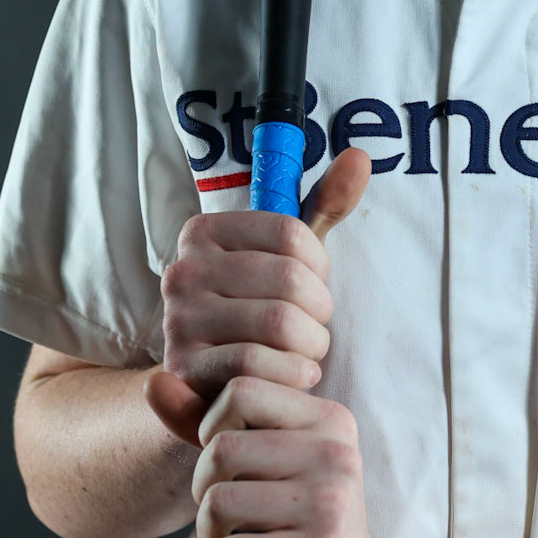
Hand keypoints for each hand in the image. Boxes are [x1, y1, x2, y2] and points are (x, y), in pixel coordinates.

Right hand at [143, 146, 371, 446]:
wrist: (210, 381)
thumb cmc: (259, 308)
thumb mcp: (289, 256)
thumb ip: (325, 206)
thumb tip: (360, 157)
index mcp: (203, 232)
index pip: (291, 233)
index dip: (320, 265)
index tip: (313, 283)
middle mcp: (182, 271)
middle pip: (291, 280)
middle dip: (320, 311)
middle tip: (314, 326)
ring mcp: (177, 321)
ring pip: (281, 324)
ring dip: (311, 345)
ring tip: (306, 352)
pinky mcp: (184, 370)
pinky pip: (259, 366)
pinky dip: (293, 374)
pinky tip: (297, 375)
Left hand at [189, 374, 392, 537]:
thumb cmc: (297, 520)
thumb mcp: (266, 461)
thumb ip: (209, 421)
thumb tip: (153, 382)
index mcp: (330, 420)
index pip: (242, 389)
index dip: (213, 427)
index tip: (228, 462)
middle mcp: (337, 455)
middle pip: (222, 448)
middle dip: (203, 486)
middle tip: (222, 511)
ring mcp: (332, 506)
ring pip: (219, 501)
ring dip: (206, 531)